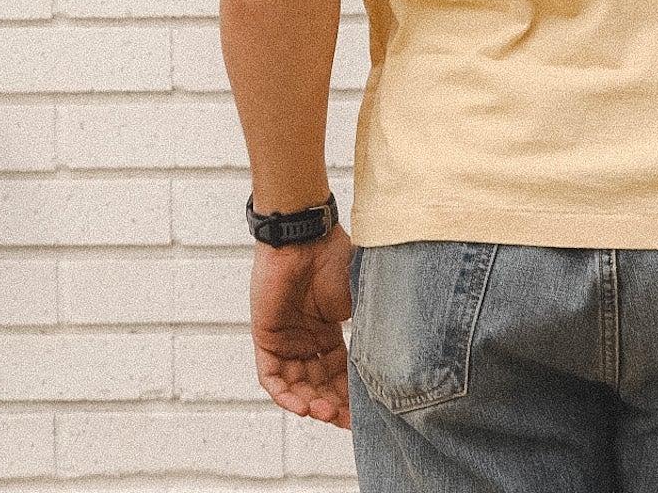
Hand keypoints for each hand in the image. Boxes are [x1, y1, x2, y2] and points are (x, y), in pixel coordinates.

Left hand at [249, 221, 354, 428]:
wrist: (305, 237)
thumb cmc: (334, 257)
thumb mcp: (359, 298)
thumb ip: (368, 327)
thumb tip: (391, 358)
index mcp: (329, 330)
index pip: (340, 374)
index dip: (352, 396)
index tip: (366, 414)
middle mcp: (306, 340)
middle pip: (319, 386)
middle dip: (334, 406)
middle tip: (348, 421)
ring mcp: (286, 341)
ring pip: (297, 387)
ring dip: (312, 404)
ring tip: (328, 413)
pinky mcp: (266, 339)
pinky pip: (273, 378)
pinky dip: (287, 395)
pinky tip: (304, 405)